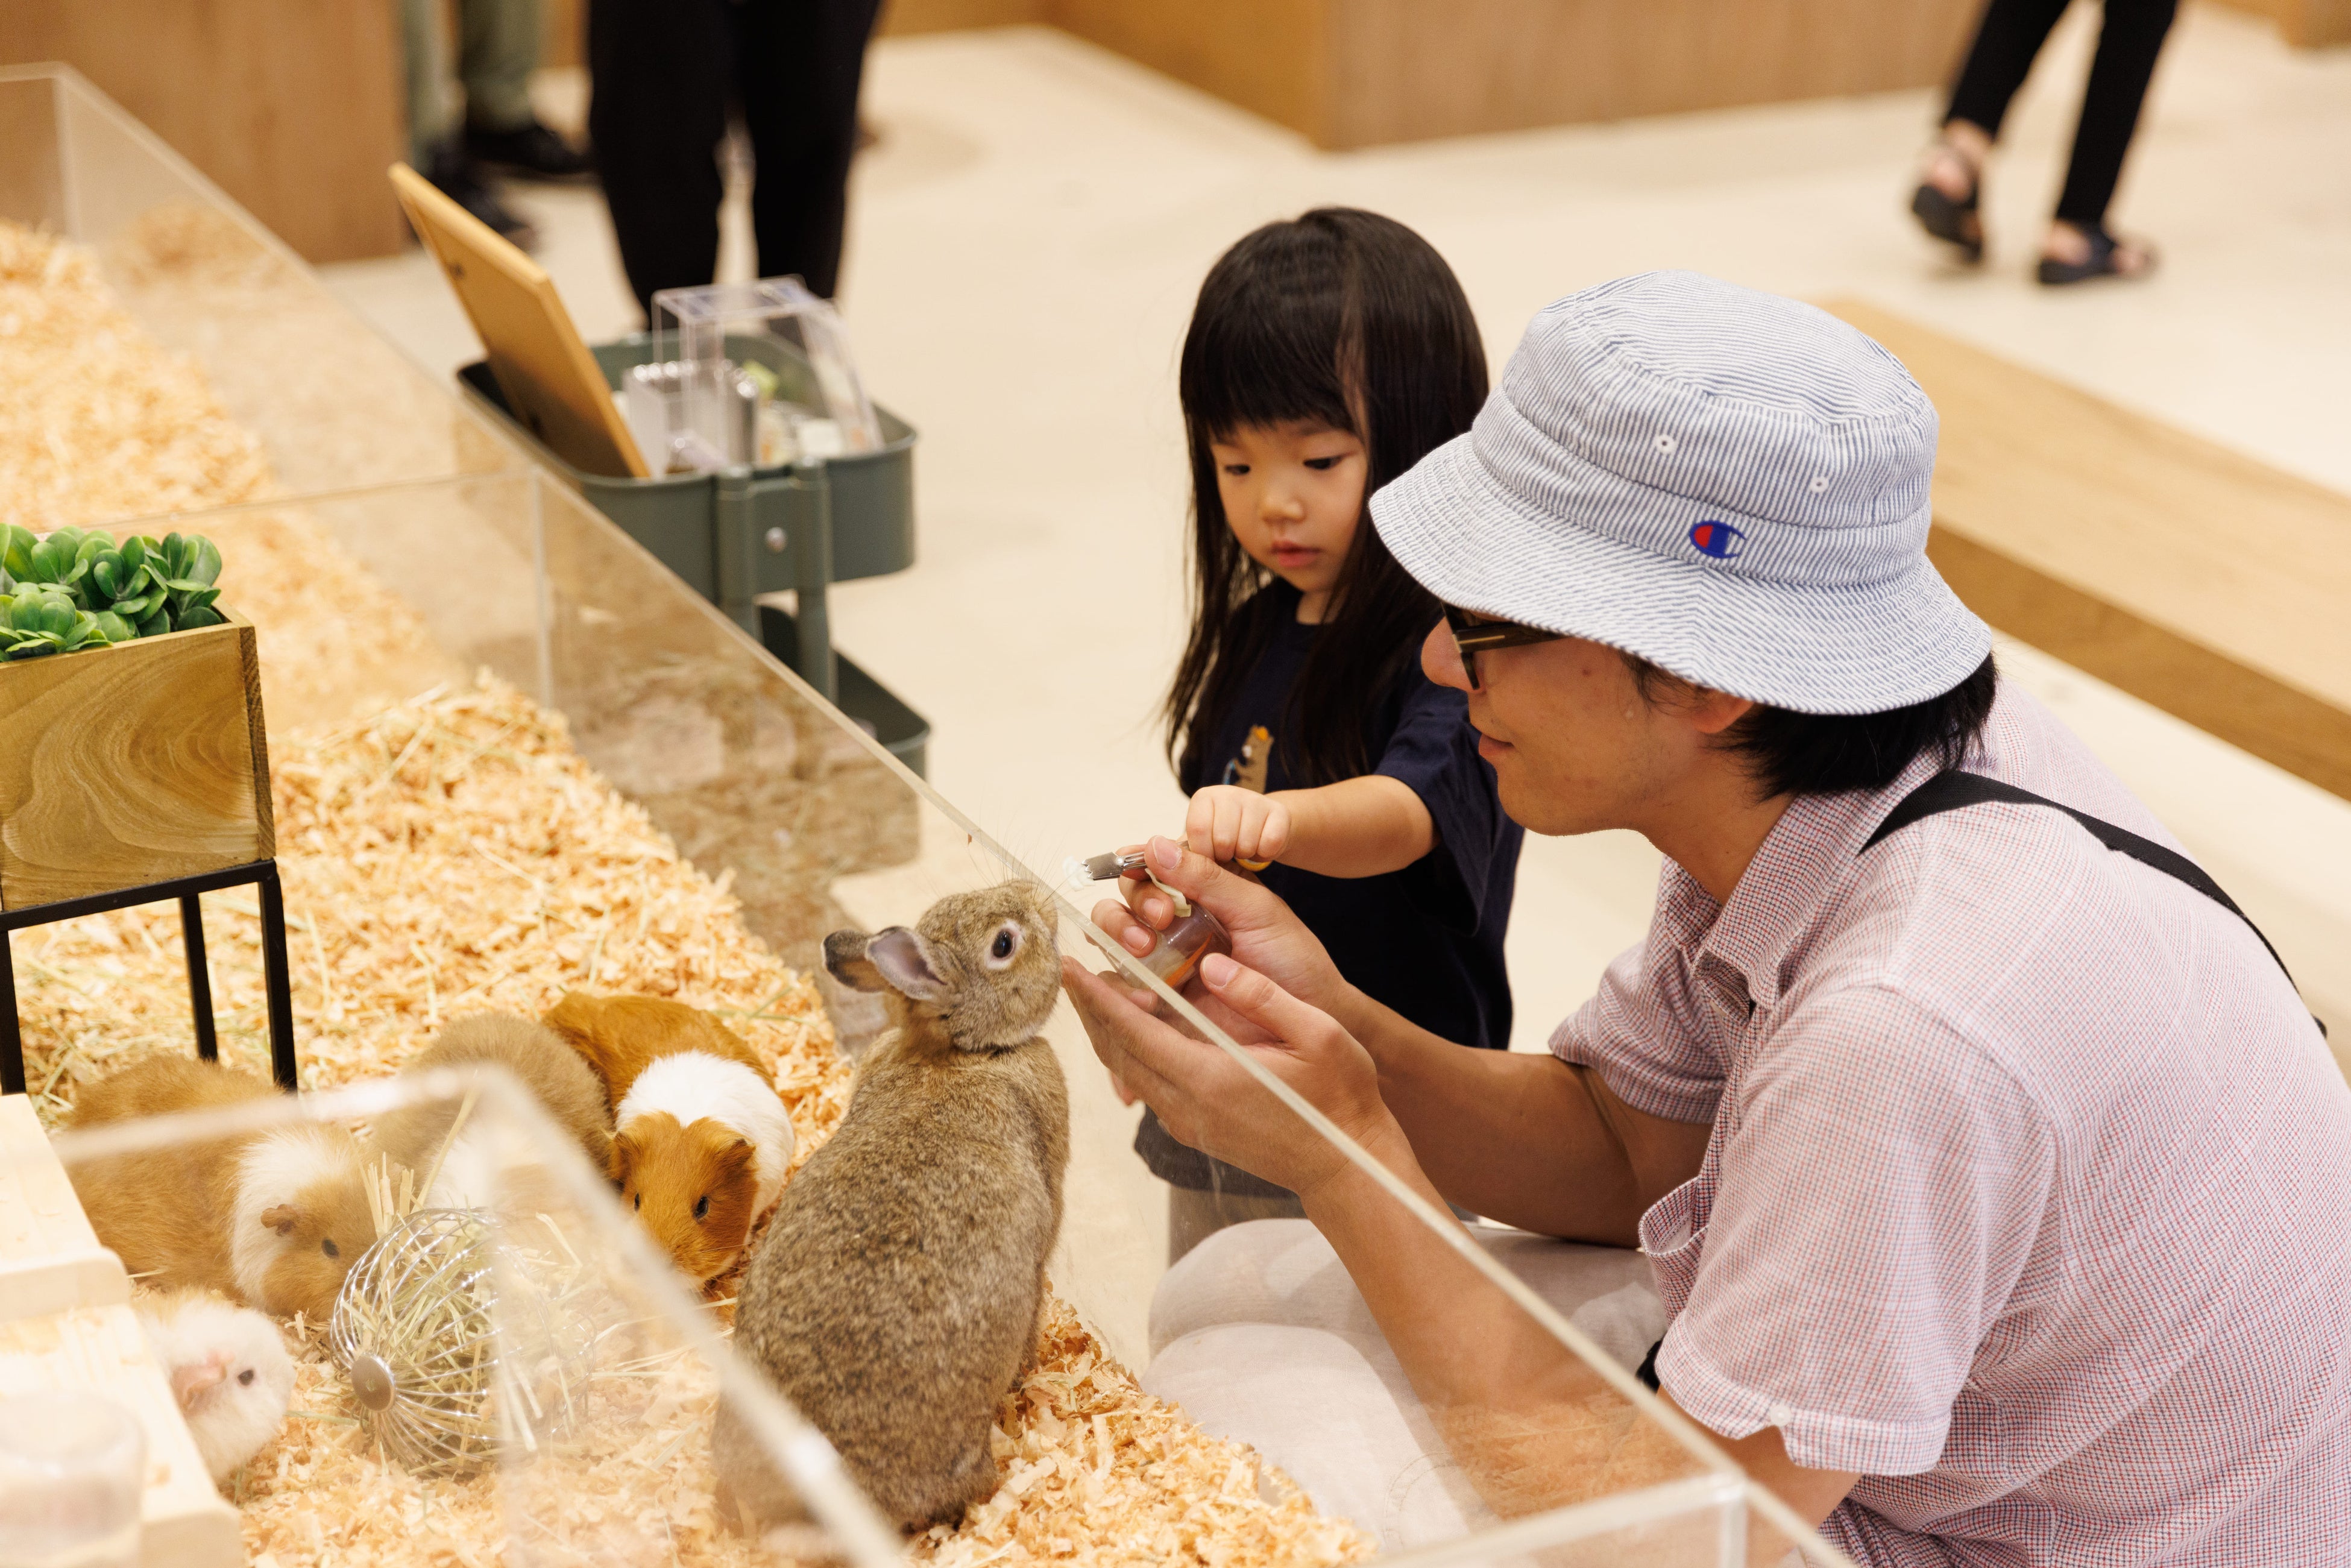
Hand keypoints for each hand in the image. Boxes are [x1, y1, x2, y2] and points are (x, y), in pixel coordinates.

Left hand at [1060, 950, 1396, 1198]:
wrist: (1346, 1166)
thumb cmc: (1339, 1099)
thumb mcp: (1316, 1034)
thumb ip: (1261, 996)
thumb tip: (1211, 964)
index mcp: (1210, 1078)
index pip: (1134, 1032)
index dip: (1098, 997)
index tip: (1069, 968)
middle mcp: (1188, 1105)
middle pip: (1118, 1053)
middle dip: (1091, 1011)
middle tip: (1073, 972)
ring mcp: (1189, 1123)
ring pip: (1128, 1072)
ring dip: (1109, 1033)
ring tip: (1098, 995)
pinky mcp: (1196, 1131)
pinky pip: (1147, 1087)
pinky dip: (1131, 1054)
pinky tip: (1137, 1030)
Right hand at [1088, 837, 1351, 1035]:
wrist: (1314, 1016)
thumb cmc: (1293, 958)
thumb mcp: (1256, 909)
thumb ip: (1207, 877)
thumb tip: (1154, 844)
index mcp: (1199, 892)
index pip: (1152, 866)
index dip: (1137, 862)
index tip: (1140, 863)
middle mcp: (1176, 923)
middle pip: (1128, 899)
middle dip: (1134, 901)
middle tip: (1162, 916)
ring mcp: (1166, 960)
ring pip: (1116, 937)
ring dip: (1118, 932)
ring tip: (1144, 947)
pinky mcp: (1161, 999)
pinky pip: (1124, 985)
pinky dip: (1121, 981)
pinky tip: (1143, 989)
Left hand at [1185, 785, 1290, 866]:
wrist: (1265, 829)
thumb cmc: (1226, 838)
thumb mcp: (1201, 842)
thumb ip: (1181, 852)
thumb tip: (1157, 851)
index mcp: (1203, 798)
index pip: (1198, 830)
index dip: (1204, 852)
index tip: (1209, 856)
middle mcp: (1228, 792)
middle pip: (1222, 840)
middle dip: (1225, 856)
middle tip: (1229, 852)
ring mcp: (1255, 799)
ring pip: (1246, 845)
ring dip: (1245, 856)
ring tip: (1244, 848)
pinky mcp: (1280, 812)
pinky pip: (1270, 844)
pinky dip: (1265, 855)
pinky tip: (1261, 846)